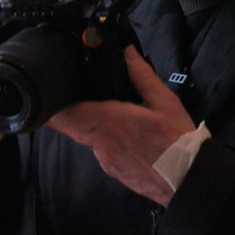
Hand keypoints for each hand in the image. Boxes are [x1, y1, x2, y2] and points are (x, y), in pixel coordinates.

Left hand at [47, 46, 195, 206]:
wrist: (187, 182)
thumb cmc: (177, 140)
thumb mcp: (165, 102)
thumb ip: (142, 76)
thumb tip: (127, 52)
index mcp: (110, 121)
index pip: (67, 115)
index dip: (52, 106)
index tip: (47, 92)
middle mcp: (100, 143)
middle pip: (72, 125)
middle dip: (69, 110)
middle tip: (71, 92)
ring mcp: (105, 160)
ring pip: (87, 136)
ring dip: (91, 123)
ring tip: (106, 109)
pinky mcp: (112, 171)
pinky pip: (100, 149)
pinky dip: (104, 138)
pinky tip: (123, 132)